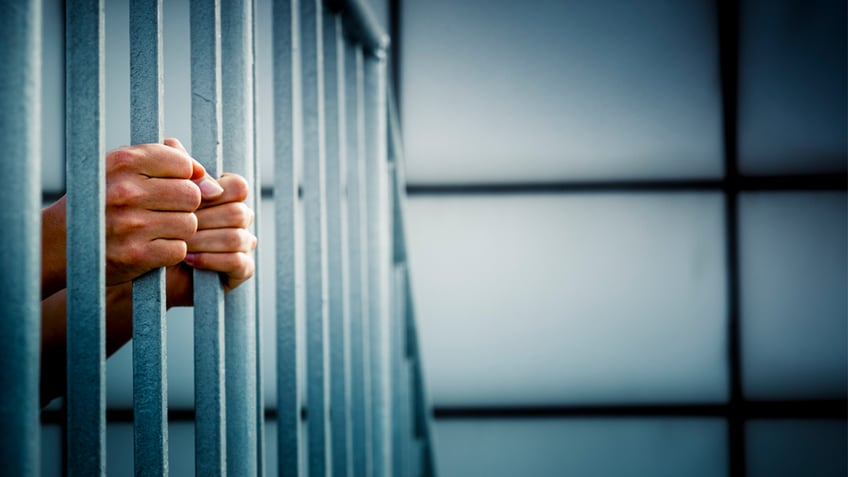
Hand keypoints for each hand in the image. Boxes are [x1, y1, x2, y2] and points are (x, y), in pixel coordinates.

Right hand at [104, 138, 223, 284]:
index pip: (184, 164)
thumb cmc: (101, 201)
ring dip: (179, 229)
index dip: (183, 178)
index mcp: (124, 162)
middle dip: (185, 205)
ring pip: (189, 223)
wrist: (59, 243)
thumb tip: (212, 184)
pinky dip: (170, 250)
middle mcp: (126, 192)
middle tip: (163, 211)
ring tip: (155, 228)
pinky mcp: (136, 255)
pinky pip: (179, 249)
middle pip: (192, 195)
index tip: (166, 186)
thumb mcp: (122, 169)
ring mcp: (131, 225)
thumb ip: (167, 162)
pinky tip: (151, 246)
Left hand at [161, 140, 256, 306]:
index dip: (216, 192)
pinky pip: (237, 261)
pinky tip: (187, 259)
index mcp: (227, 197)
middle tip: (174, 225)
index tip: (188, 199)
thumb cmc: (154, 228)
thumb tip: (172, 143)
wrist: (146, 269)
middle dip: (204, 220)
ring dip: (204, 241)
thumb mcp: (160, 197)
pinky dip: (211, 259)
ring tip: (178, 243)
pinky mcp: (242, 271)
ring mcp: (244, 245)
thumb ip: (170, 171)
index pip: (238, 186)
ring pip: (236, 237)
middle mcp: (241, 220)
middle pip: (237, 212)